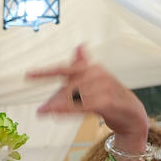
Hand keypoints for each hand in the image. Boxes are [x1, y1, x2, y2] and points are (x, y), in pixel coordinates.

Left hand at [28, 46, 148, 140]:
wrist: (132, 114)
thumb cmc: (111, 97)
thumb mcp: (95, 80)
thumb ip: (82, 67)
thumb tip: (79, 46)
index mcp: (91, 68)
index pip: (65, 69)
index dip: (46, 72)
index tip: (28, 75)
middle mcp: (97, 74)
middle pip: (67, 86)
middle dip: (54, 99)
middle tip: (42, 109)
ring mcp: (104, 87)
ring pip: (73, 97)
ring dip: (57, 106)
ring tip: (45, 112)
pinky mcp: (108, 101)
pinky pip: (83, 106)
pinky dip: (68, 110)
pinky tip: (56, 114)